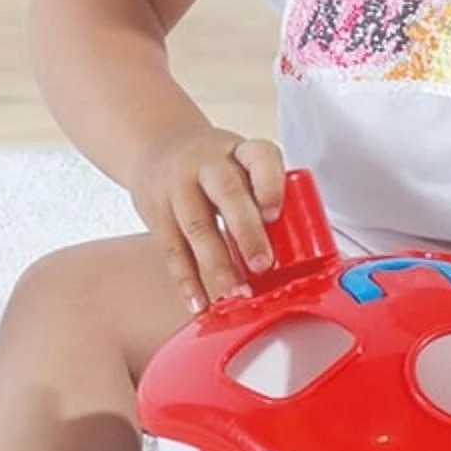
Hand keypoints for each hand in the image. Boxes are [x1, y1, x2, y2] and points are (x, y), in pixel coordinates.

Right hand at [128, 127, 285, 312]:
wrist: (155, 147)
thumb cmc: (211, 165)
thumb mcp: (240, 164)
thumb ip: (263, 197)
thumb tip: (296, 252)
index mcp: (240, 151)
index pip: (260, 157)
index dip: (269, 184)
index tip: (275, 214)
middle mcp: (208, 164)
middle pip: (228, 193)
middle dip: (247, 232)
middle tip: (263, 265)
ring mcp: (178, 187)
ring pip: (198, 227)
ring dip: (219, 265)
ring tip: (237, 292)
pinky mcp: (157, 213)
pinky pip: (172, 250)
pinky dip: (187, 281)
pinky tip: (200, 302)